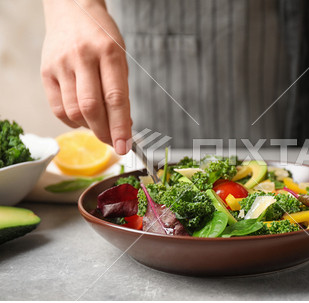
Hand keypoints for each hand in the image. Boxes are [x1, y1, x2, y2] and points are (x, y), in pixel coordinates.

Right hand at [41, 0, 130, 154]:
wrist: (72, 11)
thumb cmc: (102, 37)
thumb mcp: (120, 58)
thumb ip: (121, 91)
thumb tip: (124, 127)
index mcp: (109, 53)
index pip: (115, 98)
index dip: (121, 127)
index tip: (125, 146)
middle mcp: (83, 57)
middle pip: (91, 108)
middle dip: (105, 133)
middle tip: (114, 143)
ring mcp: (61, 64)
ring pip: (73, 111)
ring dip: (90, 127)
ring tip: (100, 125)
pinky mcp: (46, 72)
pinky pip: (58, 108)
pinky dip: (73, 121)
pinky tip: (82, 118)